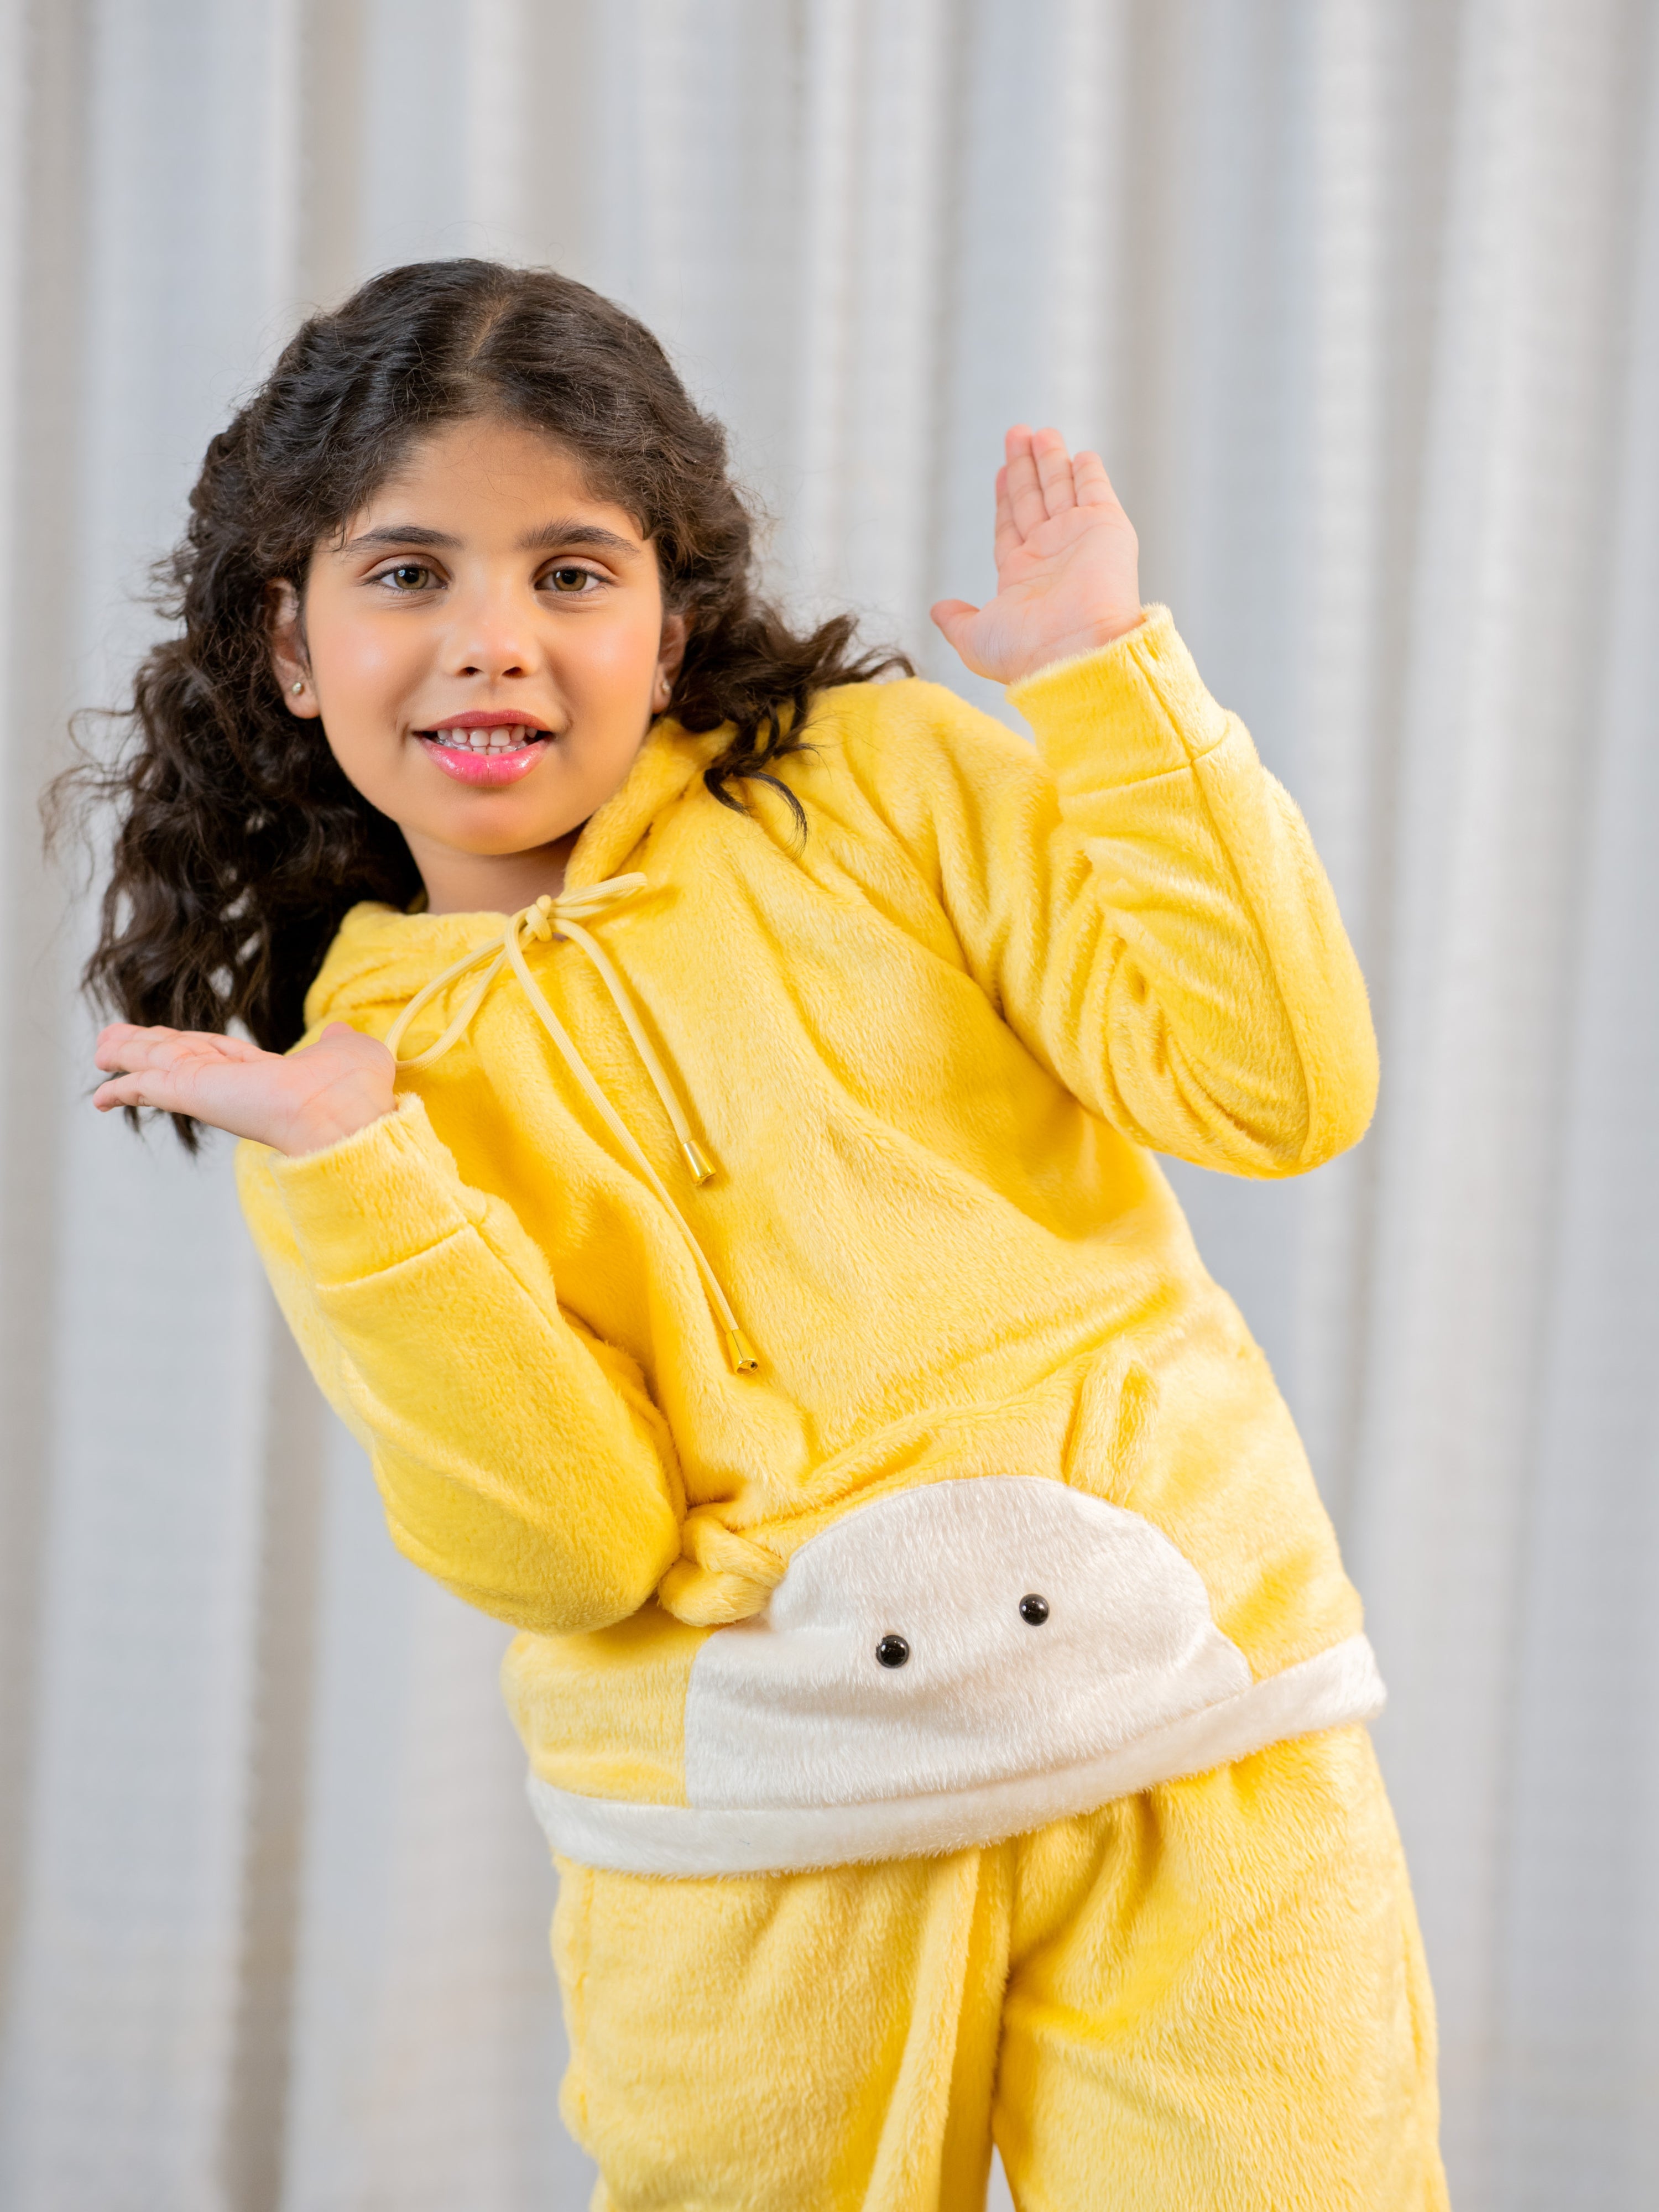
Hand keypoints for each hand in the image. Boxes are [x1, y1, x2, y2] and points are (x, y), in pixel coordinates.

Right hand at [93, 1020, 395, 1156]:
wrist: (347, 1115)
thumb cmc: (355, 1091)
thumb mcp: (348, 1050)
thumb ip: (337, 1039)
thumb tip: (339, 1030)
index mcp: (266, 1075)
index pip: (220, 1054)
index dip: (194, 1044)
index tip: (170, 1036)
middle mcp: (235, 1086)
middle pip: (180, 1059)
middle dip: (149, 1047)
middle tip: (116, 1041)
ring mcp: (212, 1091)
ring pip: (159, 1067)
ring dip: (129, 1055)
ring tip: (101, 1050)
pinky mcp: (194, 1095)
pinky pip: (148, 1088)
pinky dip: (123, 1088)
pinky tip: (100, 1094)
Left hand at [931, 425, 1141, 684]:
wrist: (1075, 653)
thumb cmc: (1025, 652)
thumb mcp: (975, 638)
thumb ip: (956, 621)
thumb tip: (938, 609)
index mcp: (1021, 578)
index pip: (1011, 526)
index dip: (1005, 498)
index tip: (1000, 471)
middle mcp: (1051, 556)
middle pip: (1034, 500)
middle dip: (1024, 468)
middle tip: (1016, 434)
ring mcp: (1079, 540)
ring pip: (1061, 490)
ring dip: (1050, 460)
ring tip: (1038, 433)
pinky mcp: (1107, 529)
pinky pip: (1096, 493)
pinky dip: (1089, 474)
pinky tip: (1081, 456)